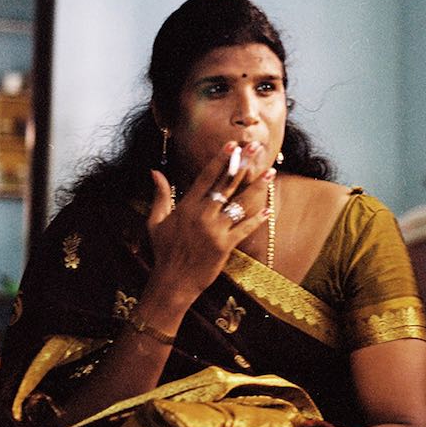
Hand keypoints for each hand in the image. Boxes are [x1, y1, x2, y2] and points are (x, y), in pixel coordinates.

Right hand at [145, 140, 272, 315]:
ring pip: (239, 204)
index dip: (221, 159)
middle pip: (226, 184)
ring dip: (256, 187)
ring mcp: (214, 230)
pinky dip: (256, 220)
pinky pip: (244, 229)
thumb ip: (160, 195)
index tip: (232, 144)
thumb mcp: (155, 221)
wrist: (172, 282)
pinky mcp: (224, 246)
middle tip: (256, 147)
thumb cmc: (163, 251)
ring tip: (270, 172)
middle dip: (243, 164)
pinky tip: (268, 209)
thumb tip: (155, 172)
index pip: (207, 177)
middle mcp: (202, 215)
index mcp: (186, 206)